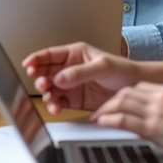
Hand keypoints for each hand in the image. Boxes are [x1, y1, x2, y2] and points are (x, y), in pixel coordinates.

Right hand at [22, 42, 144, 113]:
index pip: (50, 55)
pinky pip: (59, 102)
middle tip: (42, 84)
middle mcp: (70, 69)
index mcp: (75, 54)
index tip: (28, 65)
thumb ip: (80, 72)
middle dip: (40, 78)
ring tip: (51, 98)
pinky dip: (55, 105)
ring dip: (47, 94)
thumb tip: (60, 77)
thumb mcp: (103, 66)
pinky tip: (56, 107)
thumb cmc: (124, 71)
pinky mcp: (75, 100)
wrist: (135, 91)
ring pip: (50, 89)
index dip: (37, 59)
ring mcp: (71, 85)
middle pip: (46, 72)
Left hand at [90, 81, 162, 156]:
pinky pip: (123, 121)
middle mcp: (161, 96)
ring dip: (106, 109)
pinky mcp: (152, 128)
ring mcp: (155, 111)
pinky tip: (102, 123)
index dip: (128, 93)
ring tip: (97, 116)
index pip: (142, 86)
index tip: (120, 100)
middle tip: (104, 108)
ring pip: (121, 103)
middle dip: (112, 100)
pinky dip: (109, 120)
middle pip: (128, 92)